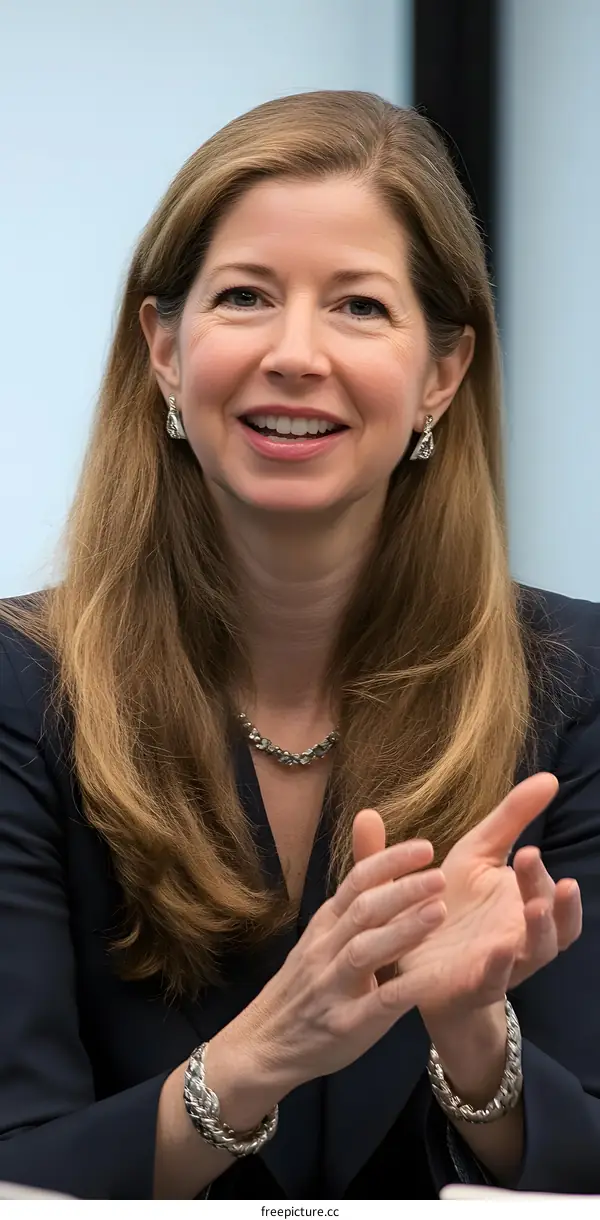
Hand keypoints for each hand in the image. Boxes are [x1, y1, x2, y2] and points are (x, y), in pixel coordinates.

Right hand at [228, 817, 446, 1092]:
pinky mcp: (345, 1024)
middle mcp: (325, 949)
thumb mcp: (322, 937)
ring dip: (403, 929)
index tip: (424, 848)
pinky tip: (435, 977)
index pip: (356, 882)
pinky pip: (378, 1004)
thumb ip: (353, 904)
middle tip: (441, 875)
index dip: (389, 862)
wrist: (263, 1044)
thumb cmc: (303, 986)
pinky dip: (406, 989)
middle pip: (363, 910)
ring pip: (366, 950)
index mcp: (325, 924)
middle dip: (402, 890)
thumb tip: (379, 864)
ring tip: (439, 911)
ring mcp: (333, 987)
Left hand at [396, 773, 581, 1018]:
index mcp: (525, 902)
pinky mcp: (474, 983)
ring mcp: (502, 962)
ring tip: (535, 908)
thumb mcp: (477, 852)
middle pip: (553, 920)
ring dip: (541, 931)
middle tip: (529, 862)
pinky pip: (494, 979)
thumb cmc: (453, 901)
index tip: (526, 848)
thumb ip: (509, 818)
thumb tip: (550, 777)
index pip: (549, 888)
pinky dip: (499, 967)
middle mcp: (523, 933)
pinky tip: (497, 950)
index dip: (541, 873)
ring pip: (538, 952)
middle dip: (547, 895)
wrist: (417, 961)